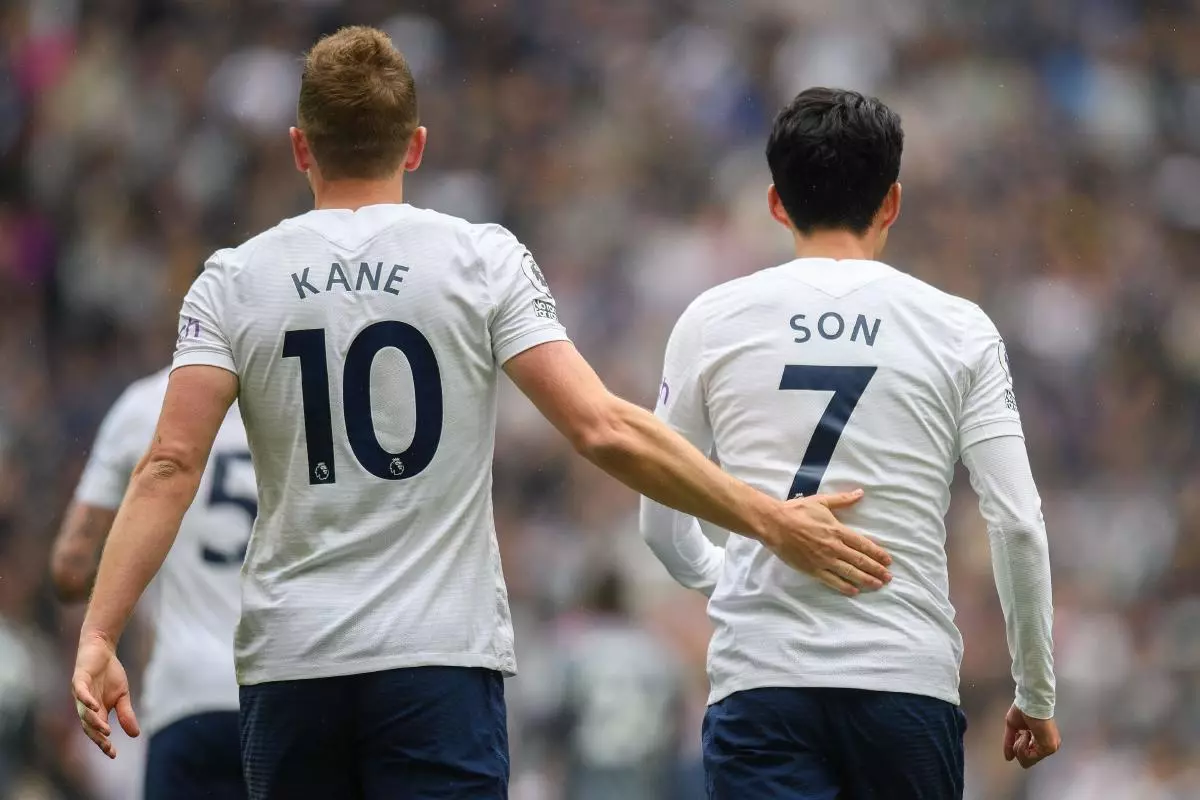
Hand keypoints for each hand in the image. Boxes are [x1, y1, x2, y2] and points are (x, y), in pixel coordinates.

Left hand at [72, 632, 139, 758]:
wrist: (102, 650)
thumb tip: (135, 735)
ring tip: (106, 730)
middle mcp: (85, 706)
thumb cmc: (110, 674)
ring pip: (84, 713)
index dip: (103, 743)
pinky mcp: (79, 680)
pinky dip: (86, 701)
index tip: (113, 754)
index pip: (97, 731)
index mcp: (96, 711)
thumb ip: (125, 714)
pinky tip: (95, 707)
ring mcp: (81, 694)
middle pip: (88, 726)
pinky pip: (81, 693)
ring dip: (94, 722)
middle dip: (97, 737)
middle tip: (107, 746)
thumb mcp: (122, 696)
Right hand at [759, 489, 891, 595]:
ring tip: (878, 585)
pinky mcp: (812, 569)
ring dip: (866, 579)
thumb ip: (842, 500)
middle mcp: (834, 547)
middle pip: (860, 560)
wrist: (774, 523)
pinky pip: (831, 580)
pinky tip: (854, 591)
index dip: (877, 553)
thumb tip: (860, 493)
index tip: (888, 560)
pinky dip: (844, 586)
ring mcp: (823, 560)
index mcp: (837, 530)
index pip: (863, 544)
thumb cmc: (797, 511)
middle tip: (888, 577)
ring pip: (849, 572)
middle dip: (876, 569)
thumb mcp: (821, 501)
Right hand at [1003, 704, 1059, 768]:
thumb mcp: (1013, 727)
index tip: (1019, 733)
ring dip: (1019, 746)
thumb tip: (1008, 758)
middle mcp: (1048, 747)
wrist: (1031, 703)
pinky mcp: (1048, 748)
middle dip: (1017, 748)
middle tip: (1021, 734)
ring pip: (1027, 761)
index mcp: (1042, 742)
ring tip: (1025, 733)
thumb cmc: (1023, 710)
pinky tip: (1026, 734)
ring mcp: (1049, 748)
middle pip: (1026, 762)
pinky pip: (1029, 757)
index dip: (1017, 746)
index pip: (1027, 756)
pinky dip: (1022, 746)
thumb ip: (1010, 743)